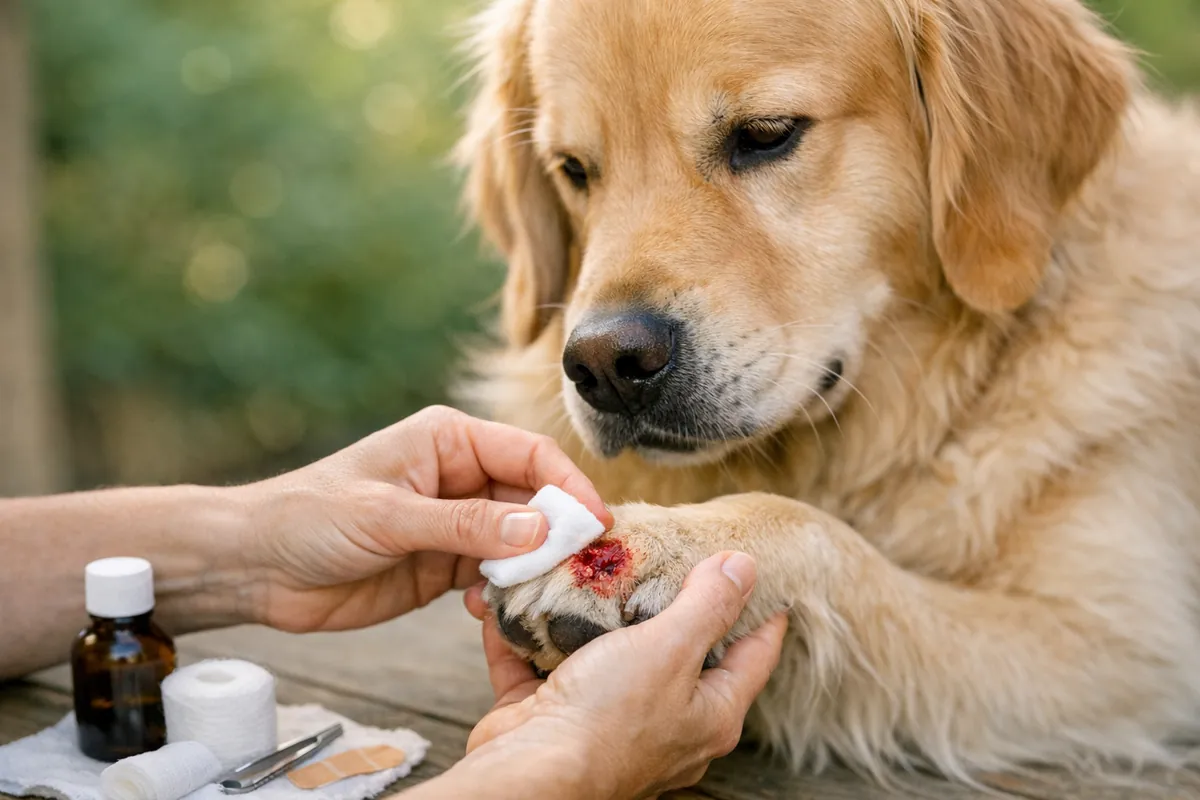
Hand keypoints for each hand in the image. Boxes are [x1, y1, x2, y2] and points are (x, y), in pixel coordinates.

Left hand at [235, 405, 611, 632]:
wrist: (257, 567)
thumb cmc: (310, 517)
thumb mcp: (388, 517)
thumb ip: (465, 526)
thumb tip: (541, 533)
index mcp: (449, 441)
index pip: (529, 455)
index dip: (568, 485)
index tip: (597, 522)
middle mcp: (460, 477)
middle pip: (534, 500)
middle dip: (559, 531)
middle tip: (583, 568)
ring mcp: (455, 524)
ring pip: (520, 542)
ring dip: (534, 567)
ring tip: (543, 592)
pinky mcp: (445, 566)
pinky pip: (495, 575)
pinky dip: (505, 591)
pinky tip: (492, 607)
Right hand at [453, 552, 787, 799]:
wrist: (528, 775)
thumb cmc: (608, 720)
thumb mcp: (670, 648)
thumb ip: (707, 605)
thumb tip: (744, 567)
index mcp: (709, 714)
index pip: (753, 656)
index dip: (762, 612)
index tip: (757, 570)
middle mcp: (664, 723)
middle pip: (678, 652)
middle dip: (668, 601)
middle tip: (667, 552)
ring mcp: (605, 722)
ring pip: (605, 656)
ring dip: (592, 615)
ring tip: (593, 566)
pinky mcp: (550, 715)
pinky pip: (541, 665)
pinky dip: (531, 633)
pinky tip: (521, 596)